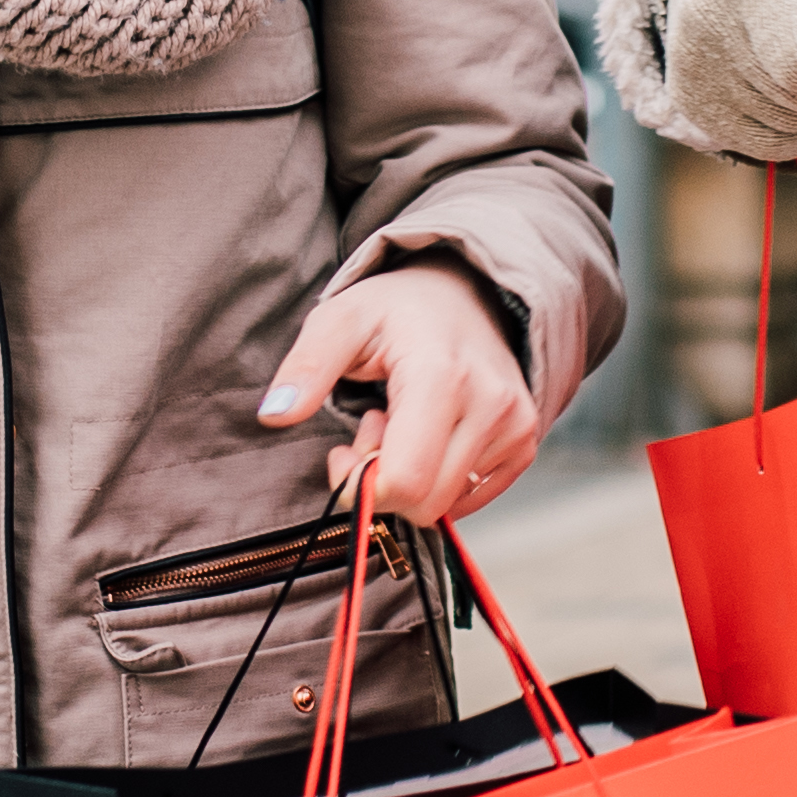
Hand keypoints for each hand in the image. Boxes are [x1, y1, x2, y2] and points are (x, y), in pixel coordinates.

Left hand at [261, 260, 540, 528]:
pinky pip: (471, 497)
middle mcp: (491, 405)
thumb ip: (306, 367)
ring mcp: (515, 426)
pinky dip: (440, 478)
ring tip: (403, 424)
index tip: (343, 449)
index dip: (361, 485)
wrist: (468, 292)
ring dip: (412, 477)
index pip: (404, 481)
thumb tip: (273, 415)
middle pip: (424, 503)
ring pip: (446, 504)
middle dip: (384, 482)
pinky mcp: (524, 443)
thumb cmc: (396, 309)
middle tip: (373, 430)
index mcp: (441, 376)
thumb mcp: (340, 320)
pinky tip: (430, 434)